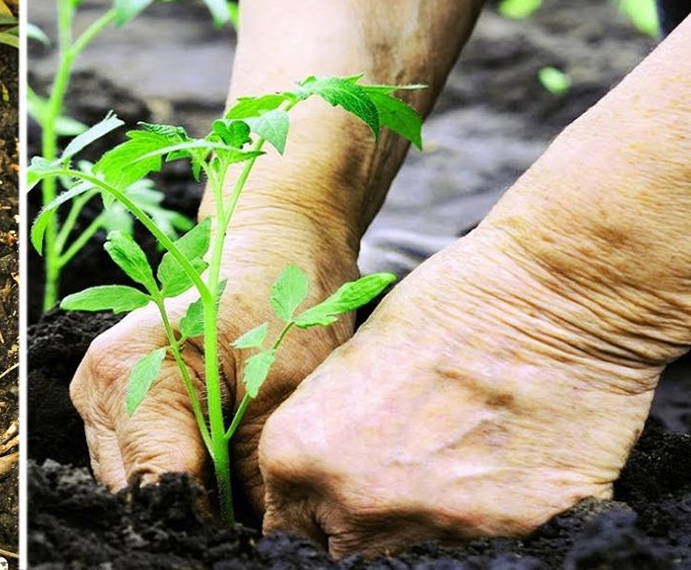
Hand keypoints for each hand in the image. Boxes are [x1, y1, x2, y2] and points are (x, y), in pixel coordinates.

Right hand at [70, 199, 359, 511]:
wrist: (275, 246)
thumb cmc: (283, 301)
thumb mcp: (284, 394)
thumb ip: (255, 479)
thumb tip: (255, 540)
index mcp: (129, 375)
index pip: (155, 489)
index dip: (203, 524)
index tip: (247, 538)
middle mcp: (98, 387)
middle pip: (134, 493)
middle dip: (191, 514)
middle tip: (250, 521)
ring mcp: (99, 396)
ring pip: (132, 484)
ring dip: (183, 497)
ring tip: (238, 495)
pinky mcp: (112, 403)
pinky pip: (137, 462)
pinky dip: (178, 475)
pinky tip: (219, 472)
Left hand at [258, 215, 665, 555]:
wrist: (551, 296)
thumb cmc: (445, 305)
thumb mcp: (347, 366)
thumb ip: (324, 434)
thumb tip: (322, 477)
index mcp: (298, 455)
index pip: (289, 521)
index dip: (314, 505)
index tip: (338, 488)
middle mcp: (355, 502)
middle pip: (345, 546)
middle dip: (362, 519)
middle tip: (397, 472)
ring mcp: (431, 525)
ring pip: (414, 549)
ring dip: (425, 515)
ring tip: (456, 455)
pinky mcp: (509, 533)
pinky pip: (486, 541)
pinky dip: (492, 511)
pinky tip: (504, 460)